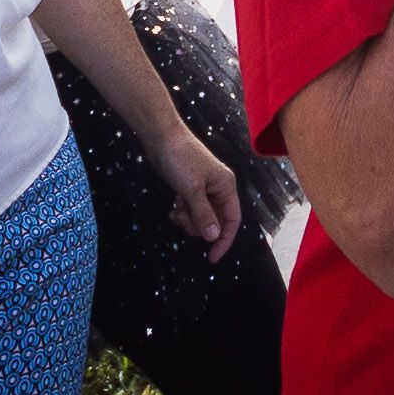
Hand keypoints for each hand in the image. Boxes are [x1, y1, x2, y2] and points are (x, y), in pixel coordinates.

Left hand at [142, 123, 243, 260]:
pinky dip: (182, 212)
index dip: (224, 240)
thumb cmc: (180, 158)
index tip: (211, 257)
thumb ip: (203, 214)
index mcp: (226, 186)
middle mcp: (218, 188)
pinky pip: (190, 209)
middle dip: (199, 226)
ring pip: (201, 217)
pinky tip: (173, 209)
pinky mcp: (189, 187)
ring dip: (188, 219)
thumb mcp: (192, 189)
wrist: (161, 136)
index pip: (232, 220)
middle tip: (184, 219)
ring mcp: (203, 188)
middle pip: (215, 221)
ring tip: (177, 210)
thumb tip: (213, 237)